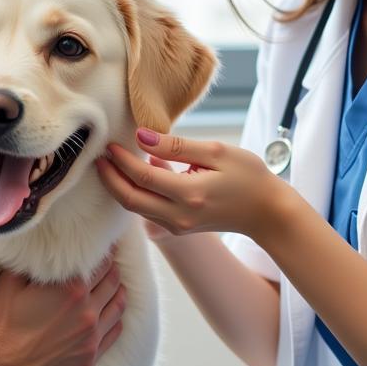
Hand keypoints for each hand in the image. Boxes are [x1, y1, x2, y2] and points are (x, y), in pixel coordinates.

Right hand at [0, 253, 125, 365]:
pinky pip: (113, 333)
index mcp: (71, 289)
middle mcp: (87, 312)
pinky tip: (111, 313)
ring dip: (118, 291)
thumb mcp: (10, 284)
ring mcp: (91, 338)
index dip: (103, 251)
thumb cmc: (2, 327)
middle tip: (110, 262)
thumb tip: (41, 248)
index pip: (101, 261)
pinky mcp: (90, 360)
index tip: (103, 246)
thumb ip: (32, 263)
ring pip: (118, 306)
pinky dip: (115, 319)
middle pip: (113, 281)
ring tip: (115, 285)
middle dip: (112, 269)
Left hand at [96, 129, 296, 241]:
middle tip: (98, 157)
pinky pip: (147, 212)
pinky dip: (134, 194)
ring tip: (109, 165)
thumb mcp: (217, 152)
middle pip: (130, 199)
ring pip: (136, 209)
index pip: (142, 176)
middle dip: (109, 178)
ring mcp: (177, 226)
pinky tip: (131, 176)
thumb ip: (177, 146)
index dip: (121, 160)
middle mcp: (179, 216)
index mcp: (189, 194)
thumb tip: (142, 137)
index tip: (109, 145)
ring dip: (118, 188)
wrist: (268, 213)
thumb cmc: (249, 177)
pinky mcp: (178, 229)